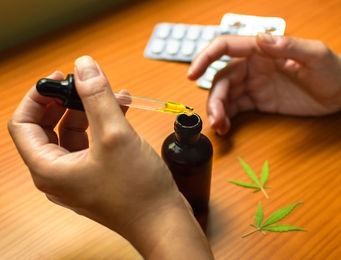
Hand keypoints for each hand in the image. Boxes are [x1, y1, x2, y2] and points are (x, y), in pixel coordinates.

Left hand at [8, 56, 211, 258]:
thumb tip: (83, 66)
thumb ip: (97, 96)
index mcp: (49, 169)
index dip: (38, 97)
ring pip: (74, 133)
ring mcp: (78, 177)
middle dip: (67, 101)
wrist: (162, 222)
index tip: (58, 78)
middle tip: (84, 83)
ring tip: (113, 93)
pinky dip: (103, 124)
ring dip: (90, 110)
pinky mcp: (97, 176)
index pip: (23, 124)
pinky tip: (123, 110)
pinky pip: (92, 143)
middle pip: (48, 127)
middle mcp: (58, 174)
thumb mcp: (115, 135)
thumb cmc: (137, 191)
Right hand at [188, 34, 340, 134]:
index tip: (192, 74)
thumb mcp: (315, 55)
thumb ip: (288, 46)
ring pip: (226, 96)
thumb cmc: (332, 69)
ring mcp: (255, 85)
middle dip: (214, 99)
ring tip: (220, 128)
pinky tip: (226, 128)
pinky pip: (236, 108)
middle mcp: (254, 66)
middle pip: (222, 79)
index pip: (226, 47)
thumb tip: (261, 39)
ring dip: (218, 111)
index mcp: (262, 50)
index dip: (205, 58)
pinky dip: (227, 117)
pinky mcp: (260, 102)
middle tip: (215, 120)